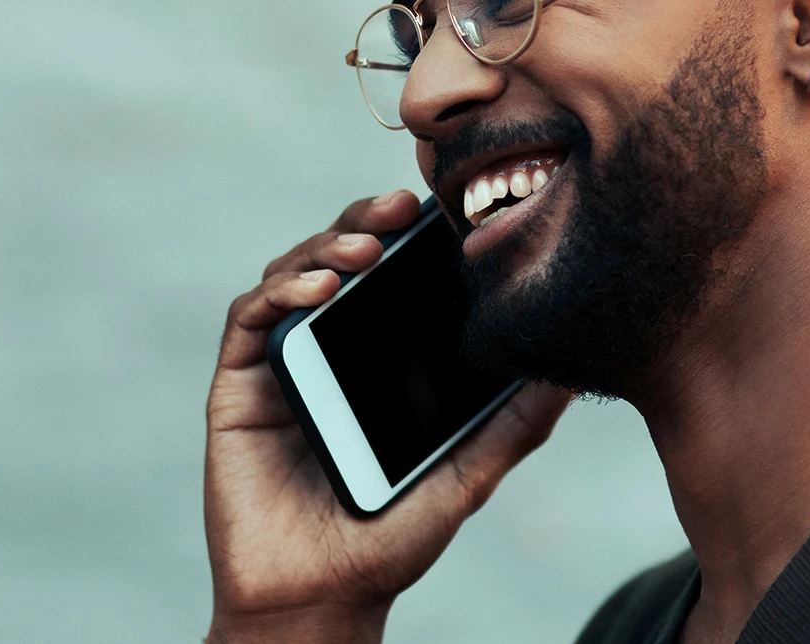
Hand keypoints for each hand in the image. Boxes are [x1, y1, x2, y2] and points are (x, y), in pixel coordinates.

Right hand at [204, 190, 572, 643]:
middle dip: (367, 222)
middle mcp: (325, 350)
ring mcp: (279, 364)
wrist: (320, 599)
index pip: (391, 277)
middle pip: (338, 259)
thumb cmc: (389, 542)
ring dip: (324, 248)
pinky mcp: (236, 385)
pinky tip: (317, 290)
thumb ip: (514, 425)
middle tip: (402, 209)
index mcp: (375, 359)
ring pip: (292, 275)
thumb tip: (572, 371)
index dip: (410, 236)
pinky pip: (250, 320)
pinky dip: (280, 292)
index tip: (447, 214)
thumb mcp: (467, 475)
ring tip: (364, 247)